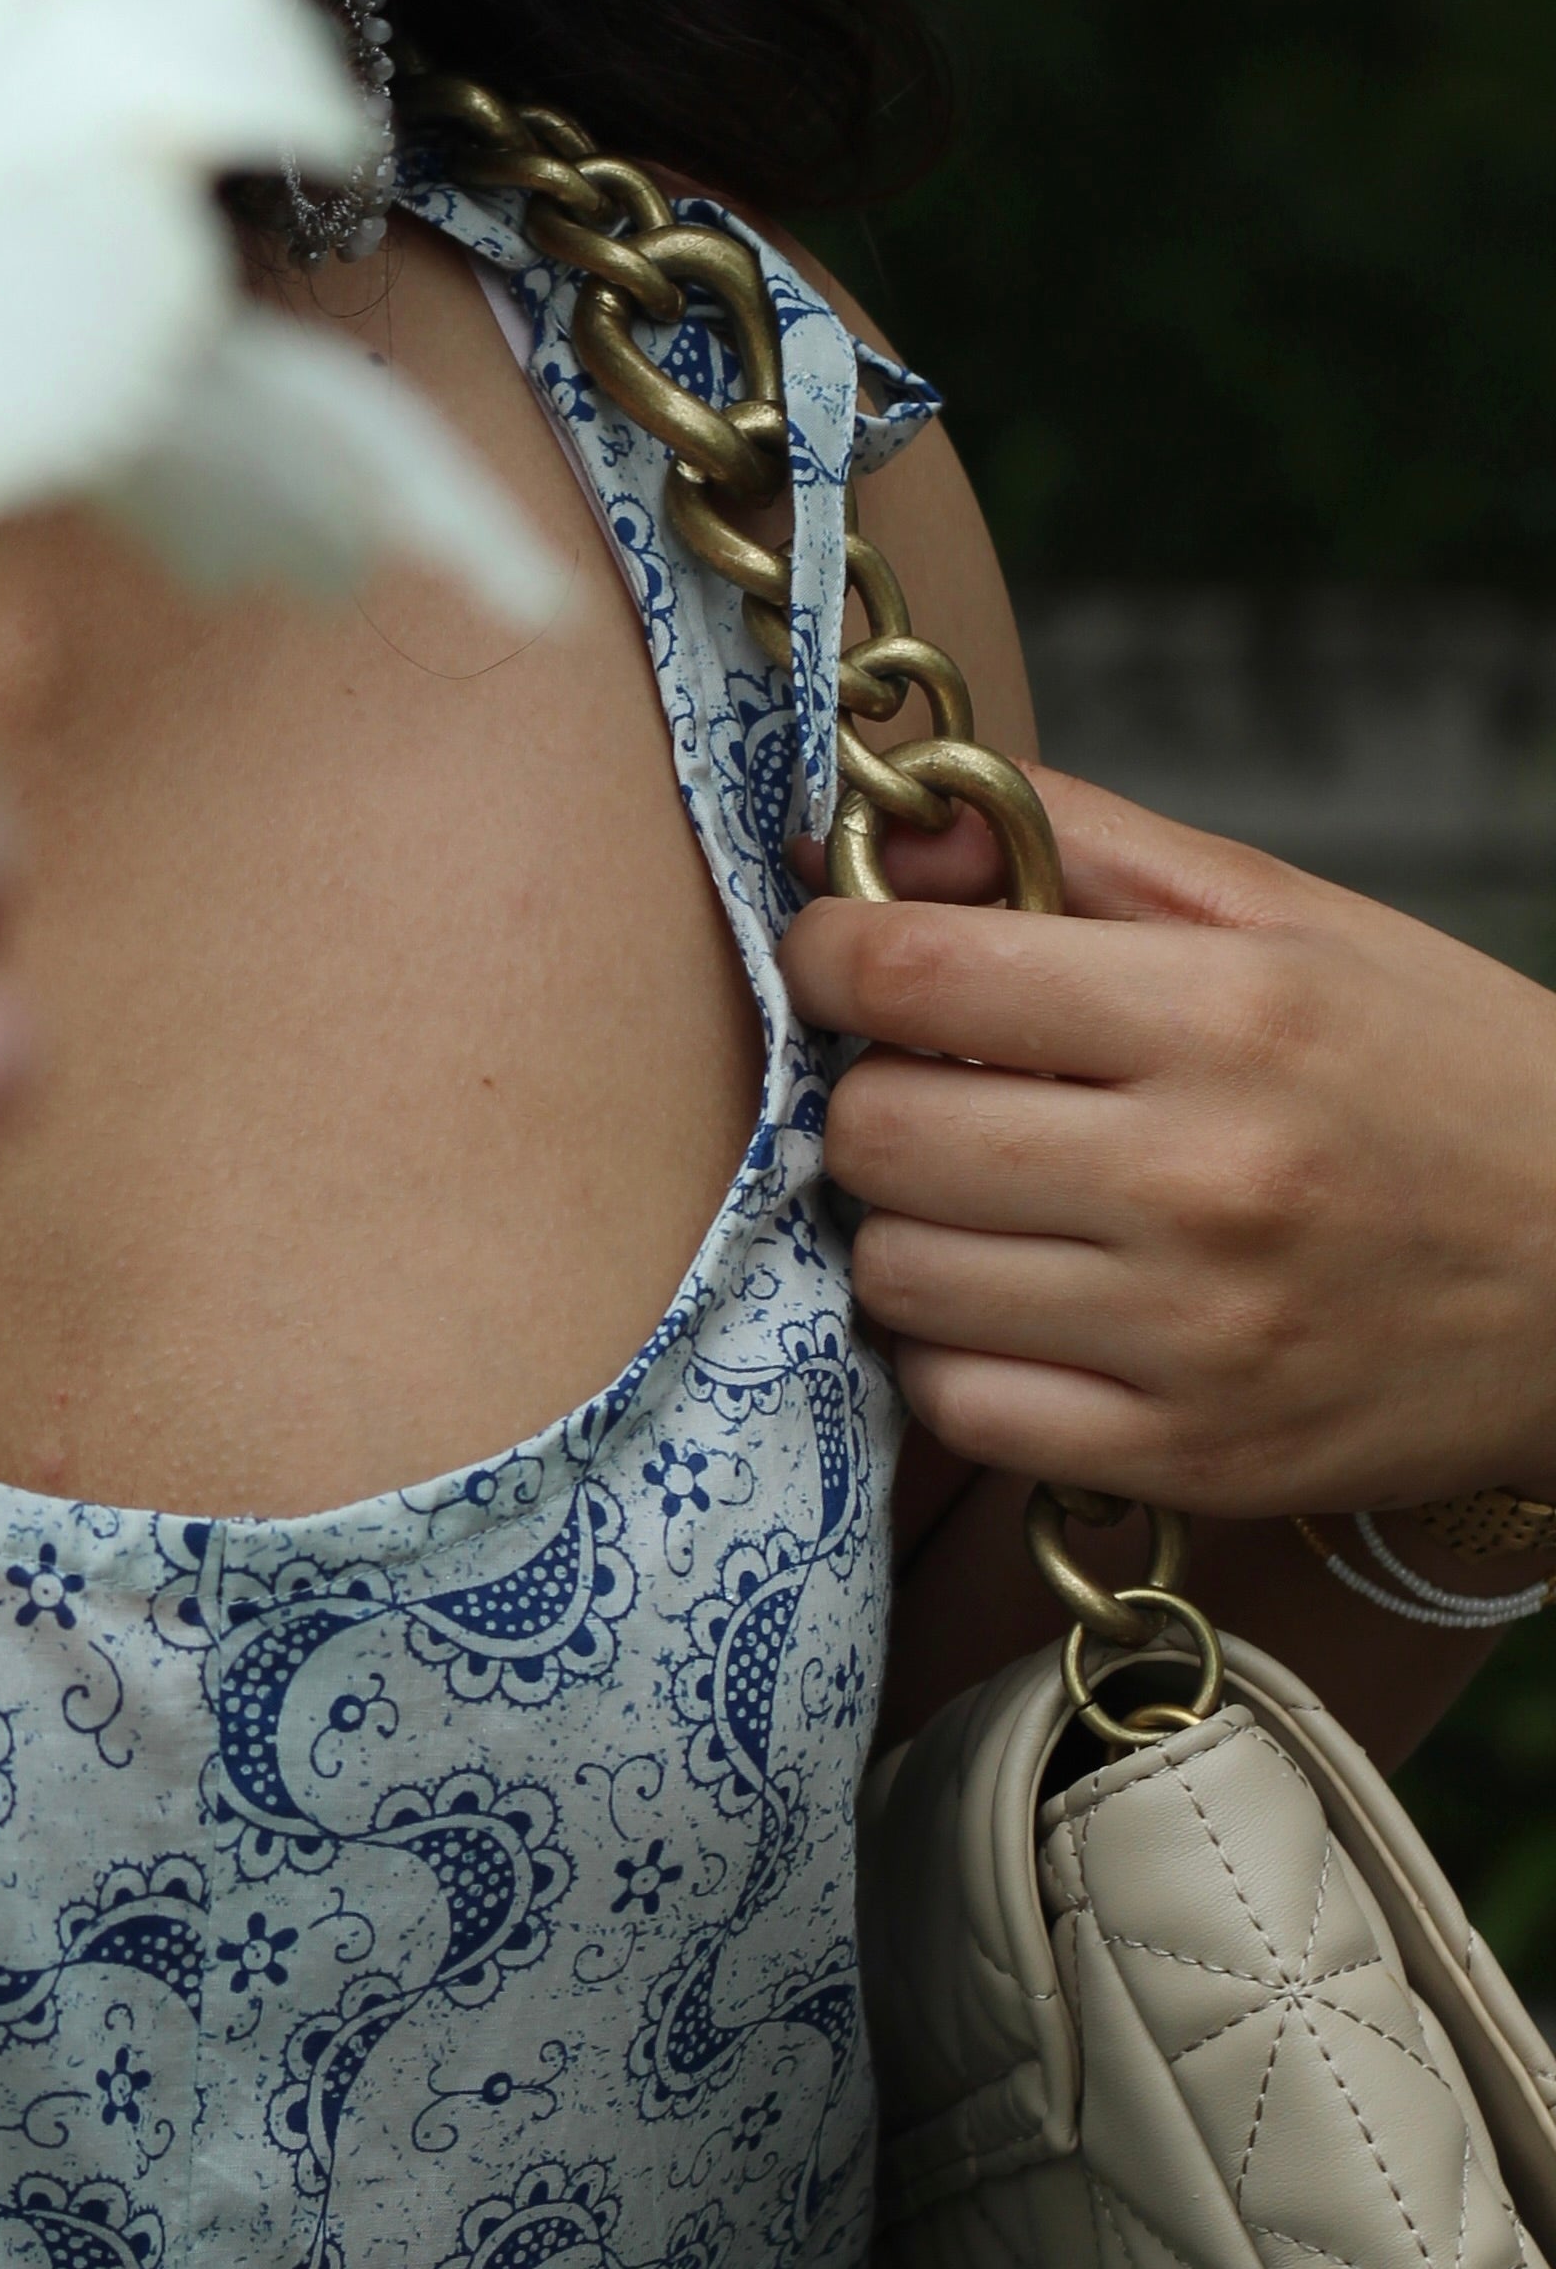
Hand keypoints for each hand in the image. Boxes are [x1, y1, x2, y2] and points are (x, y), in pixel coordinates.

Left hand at [780, 767, 1555, 1525]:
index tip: (838, 959)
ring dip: (908, 1228)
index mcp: (1230, 1013)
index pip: (913, 974)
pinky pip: (958, 1405)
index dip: (830, 956)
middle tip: (932, 1090)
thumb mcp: (1289, 918)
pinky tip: (1022, 1307)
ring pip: (897, 1274)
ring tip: (988, 1199)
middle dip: (873, 1097)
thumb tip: (886, 813)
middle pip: (878, 1132)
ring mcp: (1198, 1333)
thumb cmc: (1438, 1075)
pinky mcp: (1194, 1455)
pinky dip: (955, 1356)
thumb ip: (1077, 846)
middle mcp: (1207, 1177)